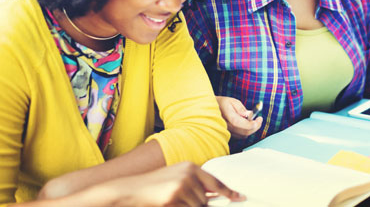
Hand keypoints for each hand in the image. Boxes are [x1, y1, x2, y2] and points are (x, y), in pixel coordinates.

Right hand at [57, 162, 243, 206]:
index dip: (228, 192)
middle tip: (179, 200)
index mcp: (191, 167)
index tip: (240, 198)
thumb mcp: (176, 181)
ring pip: (197, 206)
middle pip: (206, 200)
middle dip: (198, 206)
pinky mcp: (174, 196)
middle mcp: (189, 173)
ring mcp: (182, 184)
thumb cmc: (154, 188)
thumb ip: (195, 187)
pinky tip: (166, 203)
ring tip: (169, 201)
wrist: (129, 190)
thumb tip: (215, 196)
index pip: (215, 182)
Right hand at [216, 96, 261, 138]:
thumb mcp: (232, 101)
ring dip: (251, 129)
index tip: (259, 119)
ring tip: (252, 120)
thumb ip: (241, 108)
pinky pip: (240, 136)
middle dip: (255, 127)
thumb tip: (249, 115)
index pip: (238, 123)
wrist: (211, 110)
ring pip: (243, 135)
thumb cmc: (223, 104)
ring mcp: (226, 132)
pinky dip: (246, 131)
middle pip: (243, 131)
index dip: (250, 124)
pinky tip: (246, 124)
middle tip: (259, 119)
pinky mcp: (228, 135)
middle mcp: (225, 126)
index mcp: (226, 115)